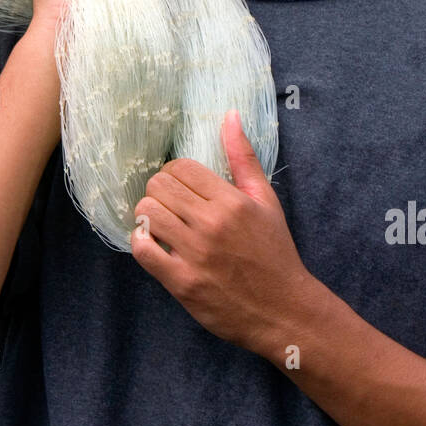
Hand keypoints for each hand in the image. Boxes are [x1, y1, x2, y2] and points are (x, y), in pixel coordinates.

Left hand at [131, 110, 310, 357]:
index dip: (175, 172)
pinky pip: (142, 249)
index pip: (180, 167)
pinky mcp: (181, 282)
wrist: (284, 310)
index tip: (182, 187)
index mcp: (231, 202)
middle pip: (158, 185)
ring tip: (163, 223)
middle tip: (171, 205)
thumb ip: (243, 158)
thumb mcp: (266, 201)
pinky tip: (154, 243)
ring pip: (147, 212)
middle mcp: (211, 225)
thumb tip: (230, 115)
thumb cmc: (274, 253)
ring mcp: (195, 255)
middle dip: (160, 191)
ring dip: (149, 214)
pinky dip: (141, 240)